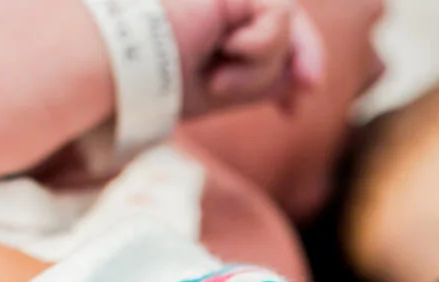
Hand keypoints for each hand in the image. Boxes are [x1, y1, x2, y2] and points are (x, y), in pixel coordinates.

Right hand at [172, 0, 325, 118]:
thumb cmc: (162, 81)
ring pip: (283, 27)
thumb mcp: (227, 89)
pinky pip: (279, 17)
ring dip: (258, 68)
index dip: (295, 63)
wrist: (129, 67)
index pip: (271, 29)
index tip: (291, 113)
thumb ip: (267, 79)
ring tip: (218, 78)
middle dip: (307, 54)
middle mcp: (227, 1)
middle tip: (309, 86)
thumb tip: (307, 82)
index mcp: (218, 17)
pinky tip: (224, 49)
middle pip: (287, 21)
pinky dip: (258, 47)